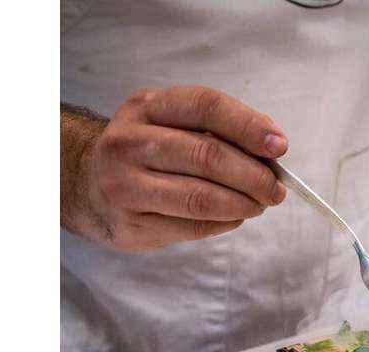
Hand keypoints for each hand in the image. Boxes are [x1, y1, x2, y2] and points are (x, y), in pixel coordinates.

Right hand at [75, 86, 287, 252]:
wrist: (89, 186)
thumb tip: (271, 147)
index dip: (248, 126)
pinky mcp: (130, 224)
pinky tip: (234, 216)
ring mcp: (124, 186)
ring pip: (200, 198)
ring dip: (243, 204)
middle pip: (207, 156)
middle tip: (276, 188)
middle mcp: (128, 143)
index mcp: (146, 107)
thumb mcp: (173, 124)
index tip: (279, 146)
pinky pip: (192, 226)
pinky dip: (225, 223)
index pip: (205, 107)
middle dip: (254, 175)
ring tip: (260, 204)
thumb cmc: (148, 152)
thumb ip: (218, 129)